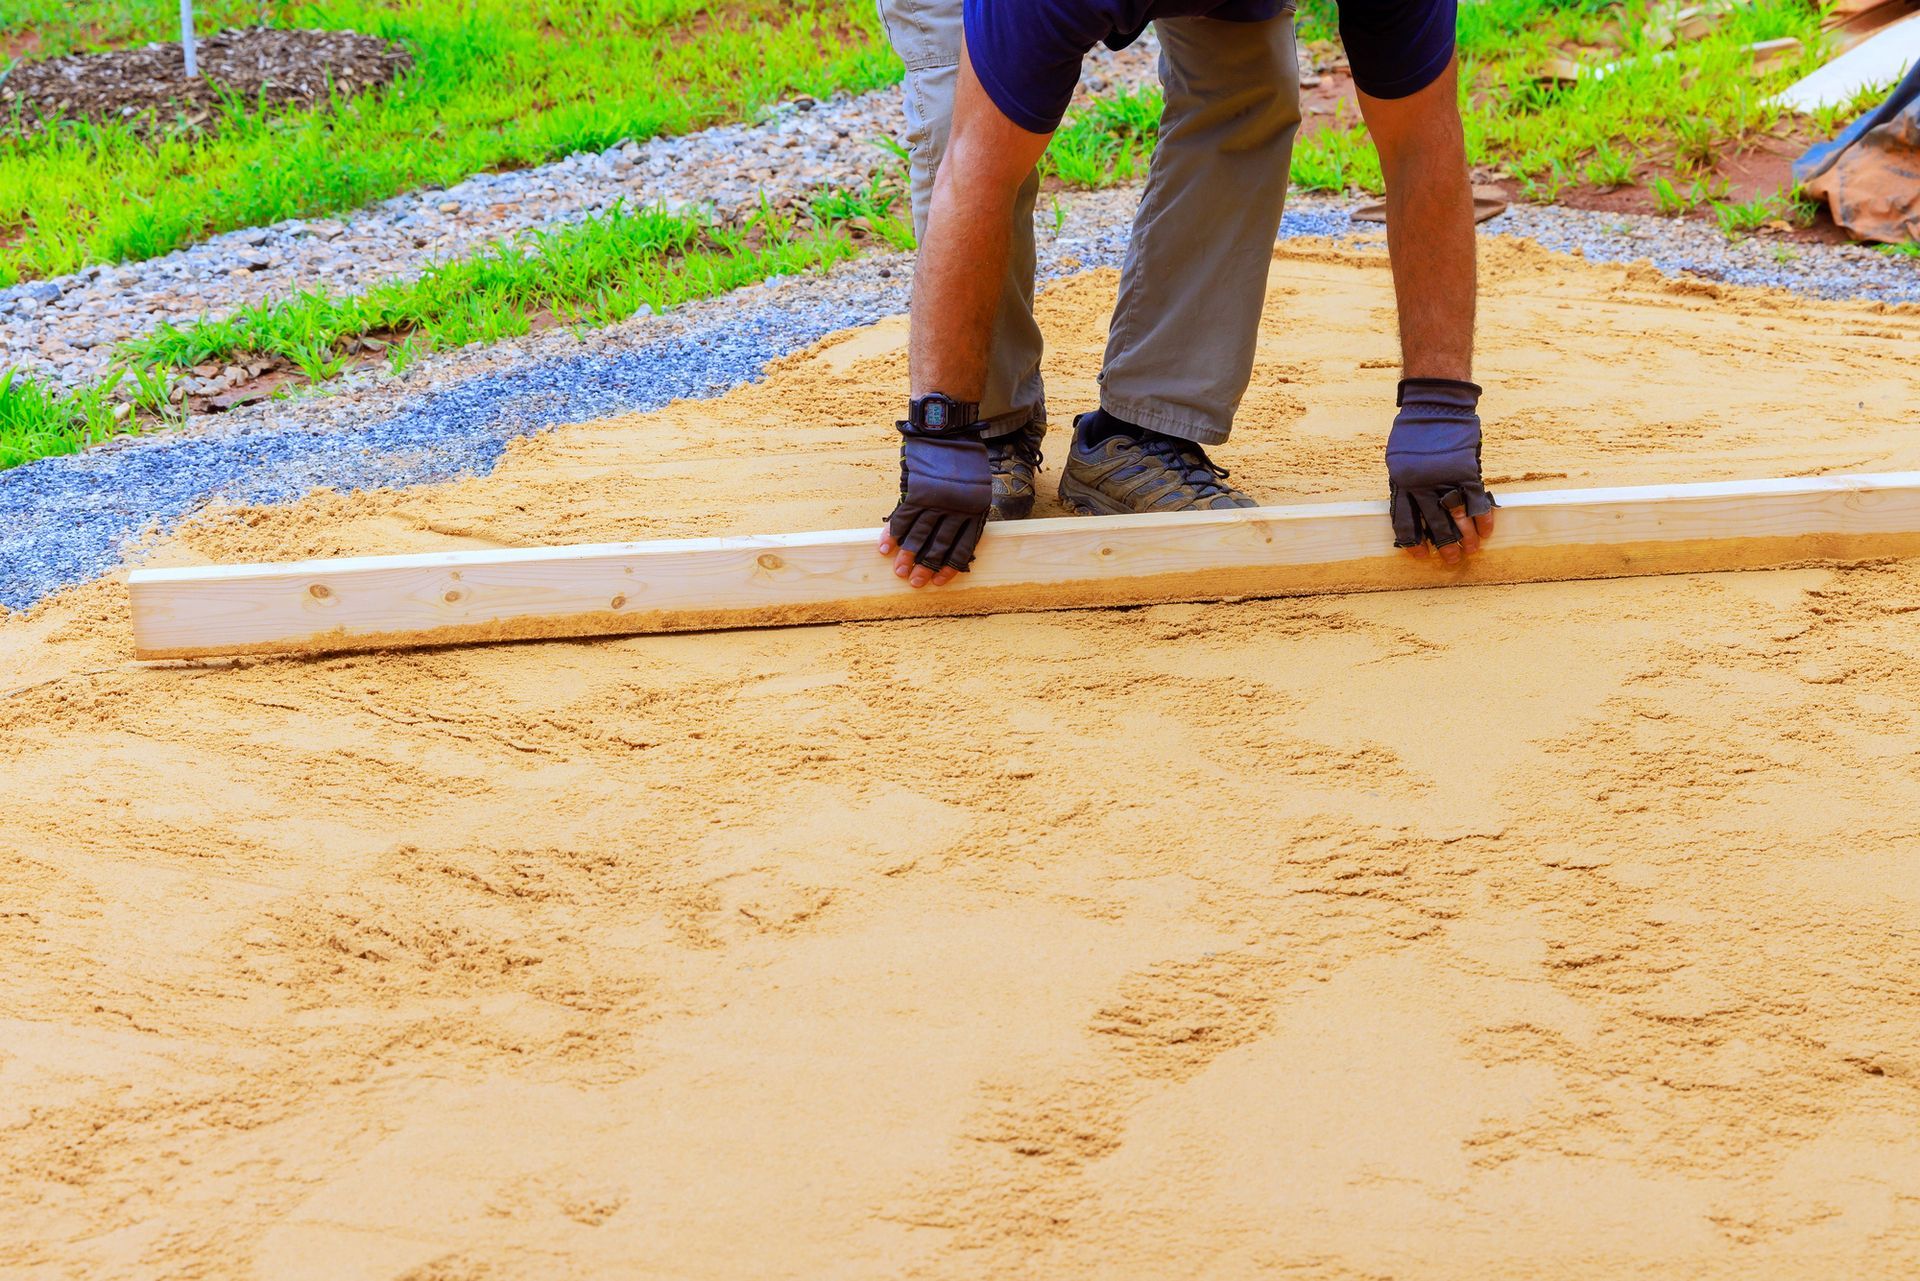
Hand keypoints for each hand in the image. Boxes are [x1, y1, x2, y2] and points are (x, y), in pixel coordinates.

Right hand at [878, 423, 990, 587]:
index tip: (938, 581)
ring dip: (907, 554)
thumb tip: (952, 534)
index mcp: (974, 509)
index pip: (962, 547)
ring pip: (919, 534)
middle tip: (914, 582)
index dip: (949, 566)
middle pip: (939, 545)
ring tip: (899, 570)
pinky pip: (903, 517)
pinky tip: (885, 547)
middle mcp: (956, 508)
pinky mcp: (917, 490)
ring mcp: (935, 500)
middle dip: (925, 565)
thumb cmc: (964, 457)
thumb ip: (964, 509)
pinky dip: (892, 533)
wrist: (948, 429)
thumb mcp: (975, 486)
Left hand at [1386, 378, 1495, 564]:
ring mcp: (1445, 478)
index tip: (1420, 555)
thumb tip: (1413, 509)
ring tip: (1471, 551)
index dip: (1413, 541)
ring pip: (1457, 517)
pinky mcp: (1466, 470)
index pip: (1404, 521)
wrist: (1436, 404)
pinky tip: (1487, 531)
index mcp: (1401, 483)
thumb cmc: (1415, 430)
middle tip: (1451, 560)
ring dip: (1466, 537)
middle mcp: (1421, 485)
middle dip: (1444, 545)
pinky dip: (1483, 517)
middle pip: (1433, 524)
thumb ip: (1405, 484)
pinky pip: (1476, 500)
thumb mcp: (1398, 459)